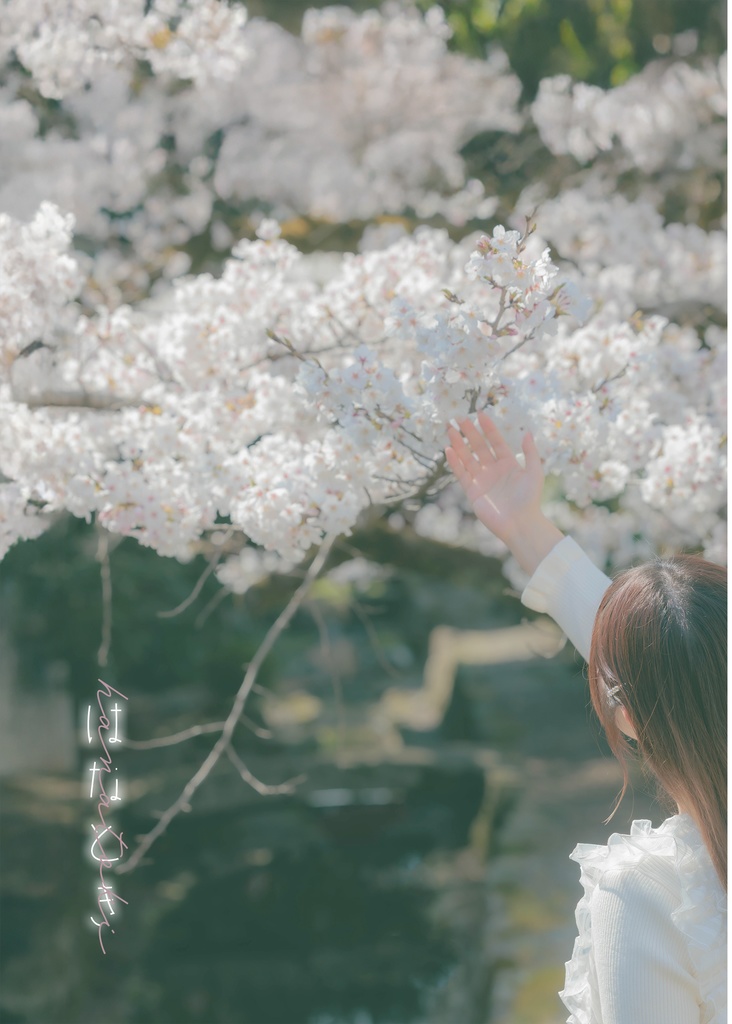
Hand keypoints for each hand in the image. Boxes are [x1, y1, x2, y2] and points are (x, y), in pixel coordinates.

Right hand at [445, 411, 563, 574]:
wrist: (520, 523)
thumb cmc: (530, 499)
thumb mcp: (534, 472)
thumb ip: (531, 453)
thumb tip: (527, 432)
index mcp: (508, 464)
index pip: (495, 442)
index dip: (488, 428)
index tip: (479, 414)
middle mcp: (493, 470)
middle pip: (478, 447)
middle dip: (469, 433)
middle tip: (459, 418)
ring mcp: (482, 480)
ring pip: (467, 458)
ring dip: (458, 444)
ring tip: (450, 430)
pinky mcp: (473, 491)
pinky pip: (462, 474)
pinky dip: (455, 463)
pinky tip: (449, 450)